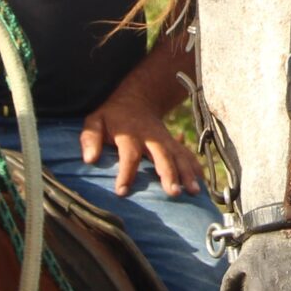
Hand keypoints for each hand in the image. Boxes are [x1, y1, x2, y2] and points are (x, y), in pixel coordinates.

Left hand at [81, 92, 204, 197]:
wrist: (137, 98)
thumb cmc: (112, 116)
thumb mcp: (95, 121)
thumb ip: (90, 138)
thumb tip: (89, 159)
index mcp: (129, 134)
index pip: (128, 155)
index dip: (126, 173)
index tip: (122, 191)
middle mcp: (150, 137)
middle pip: (161, 155)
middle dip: (168, 173)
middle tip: (173, 192)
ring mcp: (165, 139)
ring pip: (178, 156)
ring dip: (187, 173)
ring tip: (193, 192)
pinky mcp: (174, 143)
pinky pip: (187, 155)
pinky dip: (196, 168)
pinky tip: (202, 183)